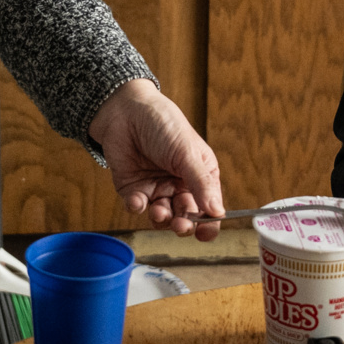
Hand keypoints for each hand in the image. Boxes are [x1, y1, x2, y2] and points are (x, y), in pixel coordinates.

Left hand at [86, 79, 222, 238]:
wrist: (125, 110)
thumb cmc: (163, 124)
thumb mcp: (187, 152)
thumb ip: (201, 183)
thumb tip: (217, 212)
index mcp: (200, 175)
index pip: (209, 207)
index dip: (209, 223)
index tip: (204, 233)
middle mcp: (180, 185)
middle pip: (186, 216)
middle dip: (184, 224)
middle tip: (180, 225)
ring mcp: (156, 188)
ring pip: (163, 216)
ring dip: (162, 218)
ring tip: (159, 210)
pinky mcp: (133, 189)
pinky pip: (137, 207)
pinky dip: (138, 207)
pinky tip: (138, 200)